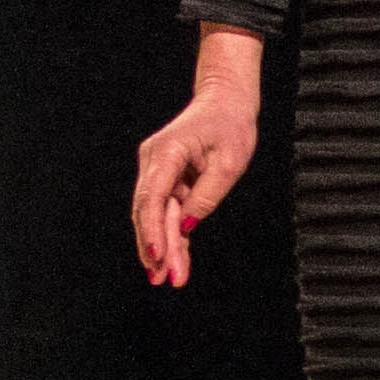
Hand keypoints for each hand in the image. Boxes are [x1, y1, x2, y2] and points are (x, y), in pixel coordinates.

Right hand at [132, 87, 261, 287]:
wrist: (225, 100)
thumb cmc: (231, 124)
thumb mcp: (230, 162)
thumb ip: (207, 195)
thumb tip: (185, 227)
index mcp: (166, 152)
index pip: (151, 198)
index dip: (151, 230)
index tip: (156, 256)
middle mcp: (153, 161)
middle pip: (149, 212)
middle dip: (157, 248)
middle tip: (166, 280)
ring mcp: (157, 170)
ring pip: (155, 216)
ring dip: (162, 247)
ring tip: (169, 278)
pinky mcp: (165, 178)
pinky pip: (166, 211)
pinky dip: (170, 235)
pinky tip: (174, 260)